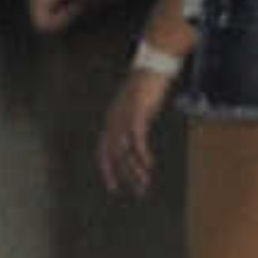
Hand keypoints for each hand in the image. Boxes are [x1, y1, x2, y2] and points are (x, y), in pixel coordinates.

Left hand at [98, 66, 172, 197]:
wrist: (154, 64)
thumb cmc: (148, 85)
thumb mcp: (137, 106)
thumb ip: (134, 121)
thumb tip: (136, 135)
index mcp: (111, 120)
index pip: (103, 152)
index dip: (107, 171)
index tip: (114, 188)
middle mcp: (113, 120)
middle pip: (113, 156)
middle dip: (124, 176)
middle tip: (136, 192)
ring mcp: (123, 116)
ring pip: (125, 151)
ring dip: (135, 169)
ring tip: (145, 184)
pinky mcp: (136, 112)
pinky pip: (136, 139)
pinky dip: (141, 154)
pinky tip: (149, 164)